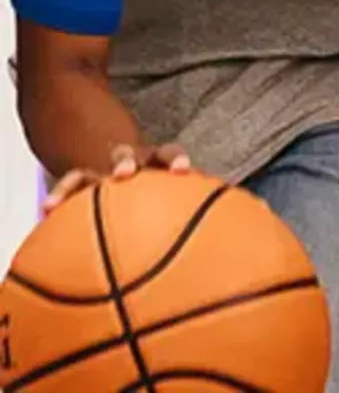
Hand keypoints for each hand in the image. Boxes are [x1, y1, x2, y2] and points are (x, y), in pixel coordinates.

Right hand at [43, 142, 191, 214]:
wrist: (131, 173)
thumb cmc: (161, 200)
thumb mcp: (178, 204)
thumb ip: (192, 222)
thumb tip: (213, 263)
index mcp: (159, 165)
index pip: (170, 155)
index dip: (176, 160)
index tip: (182, 172)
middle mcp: (131, 165)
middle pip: (129, 156)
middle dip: (126, 162)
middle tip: (122, 174)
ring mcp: (105, 172)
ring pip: (89, 171)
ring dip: (75, 184)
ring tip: (55, 203)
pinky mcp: (84, 182)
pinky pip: (68, 187)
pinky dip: (57, 200)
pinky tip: (44, 215)